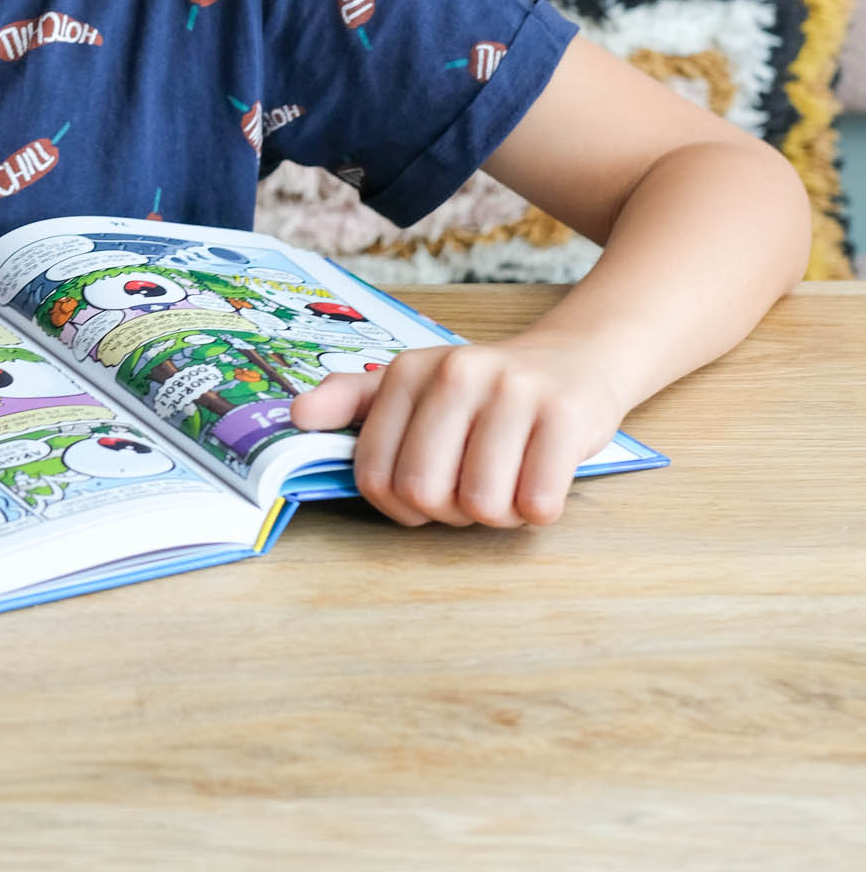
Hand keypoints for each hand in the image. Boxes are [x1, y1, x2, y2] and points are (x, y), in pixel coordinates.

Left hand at [289, 335, 623, 528]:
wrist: (575, 358)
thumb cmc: (484, 390)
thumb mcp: (414, 384)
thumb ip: (352, 402)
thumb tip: (296, 415)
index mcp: (408, 372)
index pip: (375, 475)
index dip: (399, 504)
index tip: (426, 488)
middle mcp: (456, 373)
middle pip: (425, 494)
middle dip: (449, 511)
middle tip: (473, 485)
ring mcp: (514, 391)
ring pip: (481, 505)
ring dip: (498, 513)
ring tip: (510, 479)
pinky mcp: (565, 415)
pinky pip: (537, 504)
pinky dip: (538, 510)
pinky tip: (541, 478)